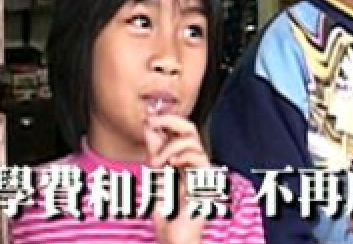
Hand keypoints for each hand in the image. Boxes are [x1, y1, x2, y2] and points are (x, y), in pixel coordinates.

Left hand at [143, 114, 209, 243]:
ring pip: (192, 141)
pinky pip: (198, 157)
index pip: (180, 130)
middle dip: (169, 121)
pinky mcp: (205, 180)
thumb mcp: (155, 175)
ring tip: (155, 164)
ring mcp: (201, 171)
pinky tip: (170, 165)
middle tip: (151, 124)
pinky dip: (182, 156)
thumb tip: (149, 126)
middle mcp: (194, 162)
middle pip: (190, 128)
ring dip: (169, 147)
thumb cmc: (167, 212)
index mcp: (183, 160)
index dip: (165, 120)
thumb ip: (155, 152)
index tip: (147, 119)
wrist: (174, 237)